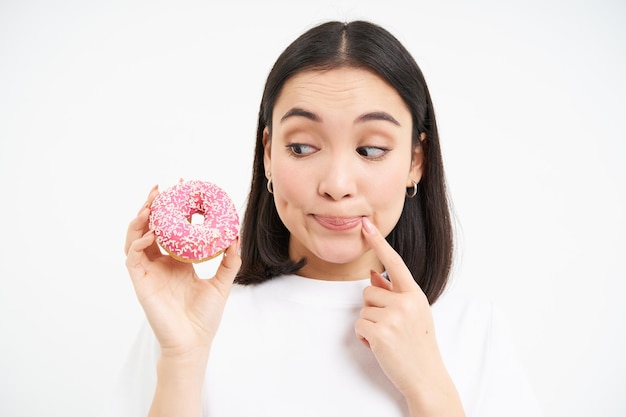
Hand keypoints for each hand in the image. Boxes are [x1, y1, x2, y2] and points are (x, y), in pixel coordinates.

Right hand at [124, 186, 240, 360]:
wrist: (193, 342)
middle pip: (150, 228)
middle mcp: (160, 264)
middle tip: (161, 189)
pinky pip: (133, 258)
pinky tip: (150, 233)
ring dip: (140, 220)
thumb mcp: (221, 283)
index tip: (183, 189)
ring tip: (150, 204)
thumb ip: (228, 260)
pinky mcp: (141, 282)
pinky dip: (138, 243)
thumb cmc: (204, 317)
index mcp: (177, 262)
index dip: (174, 209)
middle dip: (153, 207)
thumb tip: (235, 236)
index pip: (171, 229)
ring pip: (136, 238)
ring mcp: (149, 272)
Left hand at [355, 217, 463, 415]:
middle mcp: (406, 302)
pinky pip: (359, 325)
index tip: (366, 226)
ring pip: (363, 308)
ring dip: (369, 323)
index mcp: (415, 294)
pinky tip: (380, 346)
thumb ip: (394, 292)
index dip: (379, 243)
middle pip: (369, 290)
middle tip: (391, 328)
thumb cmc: (419, 344)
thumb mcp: (413, 313)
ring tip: (388, 337)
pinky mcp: (380, 332)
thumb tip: (373, 274)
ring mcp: (394, 317)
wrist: (426, 377)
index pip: (395, 263)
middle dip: (373, 308)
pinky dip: (364, 337)